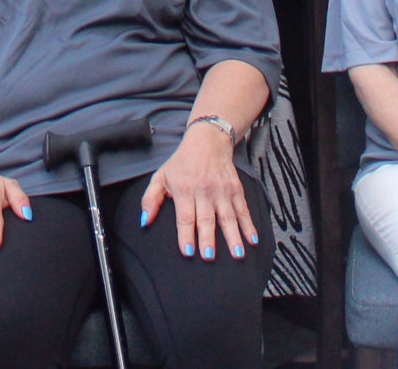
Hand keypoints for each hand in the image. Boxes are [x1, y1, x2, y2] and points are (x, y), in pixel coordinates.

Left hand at [140, 121, 258, 261]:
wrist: (207, 141)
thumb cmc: (181, 163)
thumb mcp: (160, 177)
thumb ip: (150, 199)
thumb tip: (144, 221)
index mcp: (184, 190)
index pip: (185, 217)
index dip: (186, 235)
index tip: (188, 252)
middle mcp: (204, 191)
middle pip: (206, 219)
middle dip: (208, 239)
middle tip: (209, 257)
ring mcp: (222, 191)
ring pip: (228, 217)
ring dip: (233, 236)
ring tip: (237, 254)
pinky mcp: (236, 189)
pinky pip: (243, 210)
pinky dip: (249, 225)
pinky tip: (252, 239)